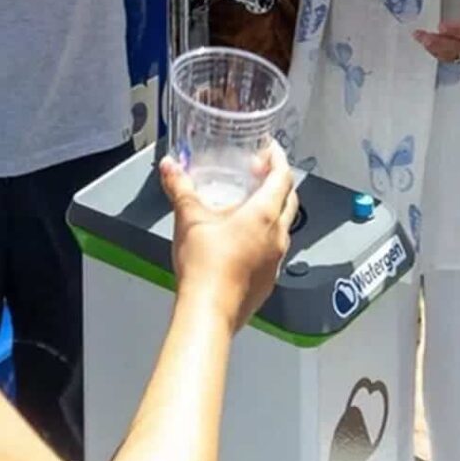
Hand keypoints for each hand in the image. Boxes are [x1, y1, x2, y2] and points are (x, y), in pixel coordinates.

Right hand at [162, 141, 297, 333]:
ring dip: (273, 210)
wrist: (209, 311)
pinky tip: (243, 240)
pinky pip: (274, 250)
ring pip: (284, 226)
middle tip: (260, 173)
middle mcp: (278, 236)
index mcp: (264, 215)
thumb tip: (169, 167)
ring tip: (249, 205)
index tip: (271, 150)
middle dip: (279, 182)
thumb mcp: (189, 218)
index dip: (279, 159)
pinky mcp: (269, 279)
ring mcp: (277, 259)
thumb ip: (180, 188)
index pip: (283, 177)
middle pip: (290, 200)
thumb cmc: (205, 266)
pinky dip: (265, 236)